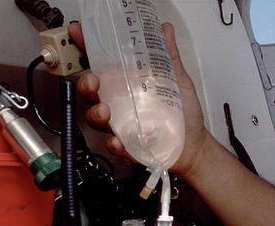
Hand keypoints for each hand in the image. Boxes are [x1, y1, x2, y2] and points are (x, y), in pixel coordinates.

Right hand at [67, 21, 208, 177]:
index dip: (89, 49)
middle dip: (86, 85)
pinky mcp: (131, 145)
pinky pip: (118, 145)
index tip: (79, 34)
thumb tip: (166, 31)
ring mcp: (124, 124)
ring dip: (97, 114)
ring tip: (105, 111)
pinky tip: (118, 141)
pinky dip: (116, 144)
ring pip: (98, 118)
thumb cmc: (184, 114)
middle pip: (93, 92)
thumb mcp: (178, 81)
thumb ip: (169, 56)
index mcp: (128, 84)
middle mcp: (121, 104)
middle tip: (92, 81)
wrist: (194, 145)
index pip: (103, 65)